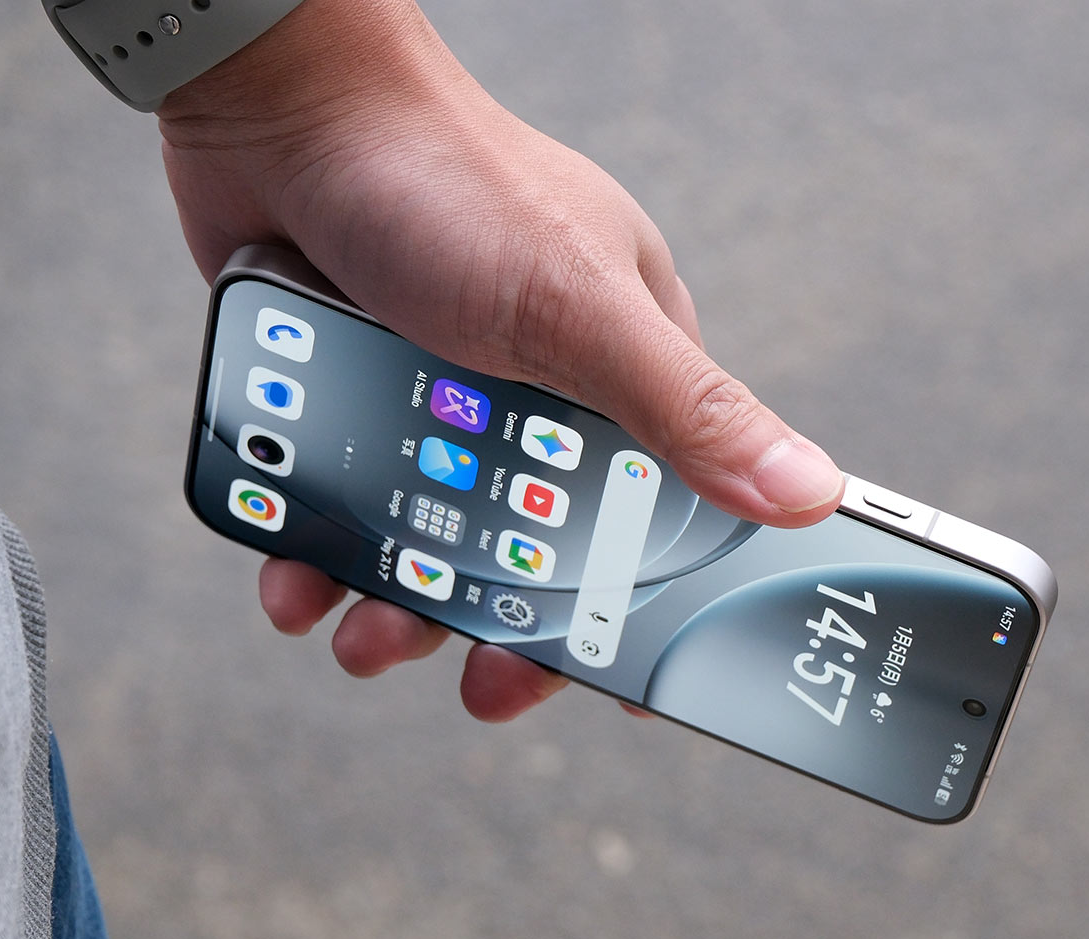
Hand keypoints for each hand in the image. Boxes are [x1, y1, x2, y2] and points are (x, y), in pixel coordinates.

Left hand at [158, 0, 842, 716]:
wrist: (280, 105)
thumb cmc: (444, 181)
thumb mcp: (577, 307)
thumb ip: (686, 407)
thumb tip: (807, 493)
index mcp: (621, 367)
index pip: (658, 510)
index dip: (645, 598)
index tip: (625, 685)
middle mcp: (538, 390)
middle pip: (536, 544)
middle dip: (503, 620)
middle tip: (476, 683)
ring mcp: (441, 394)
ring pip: (433, 534)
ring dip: (400, 600)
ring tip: (362, 636)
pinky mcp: (360, 396)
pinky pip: (351, 504)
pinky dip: (324, 552)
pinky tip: (297, 582)